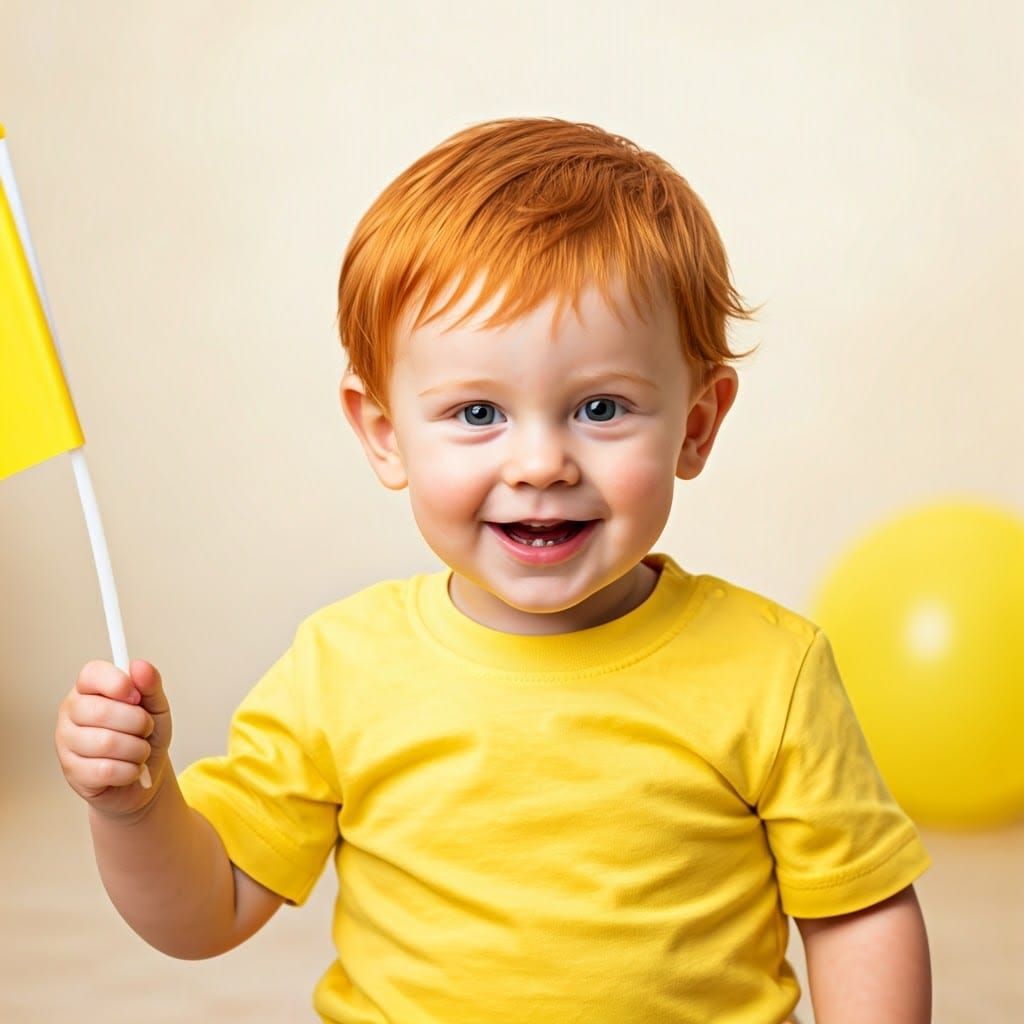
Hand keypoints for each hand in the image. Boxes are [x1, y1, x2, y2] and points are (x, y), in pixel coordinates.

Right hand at [55, 659, 172, 818]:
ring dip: (137, 750)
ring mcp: (66, 742)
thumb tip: (140, 666)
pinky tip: (130, 768)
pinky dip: (130, 771)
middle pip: (101, 711)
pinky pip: (105, 770)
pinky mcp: (72, 771)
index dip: (118, 683)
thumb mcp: (156, 706)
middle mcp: (71, 712)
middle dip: (138, 723)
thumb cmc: (146, 736)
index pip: (92, 673)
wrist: (144, 776)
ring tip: (139, 750)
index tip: (136, 696)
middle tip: (145, 729)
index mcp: (89, 689)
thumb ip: (151, 685)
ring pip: (105, 743)